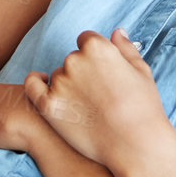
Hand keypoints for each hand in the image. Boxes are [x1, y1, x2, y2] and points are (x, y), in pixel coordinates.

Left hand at [23, 28, 175, 170]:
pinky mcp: (48, 105)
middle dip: (83, 73)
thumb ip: (125, 48)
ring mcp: (60, 83)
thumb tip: (117, 32)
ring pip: (59, 76)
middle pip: (73, 59)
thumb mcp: (141, 71)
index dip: (95, 56)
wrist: (135, 144)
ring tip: (89, 108)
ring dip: (67, 85)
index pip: (87, 40)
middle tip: (99, 95)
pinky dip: (35, 82)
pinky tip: (43, 84)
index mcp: (97, 47)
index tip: (102, 73)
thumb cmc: (143, 108)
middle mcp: (75, 60)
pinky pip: (32, 86)